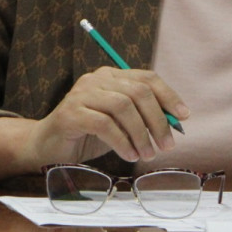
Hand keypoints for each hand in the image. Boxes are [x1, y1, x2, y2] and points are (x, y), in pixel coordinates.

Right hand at [27, 66, 189, 165]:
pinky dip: (122, 141)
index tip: (184, 116)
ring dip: (141, 133)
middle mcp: (96, 79)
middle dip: (157, 120)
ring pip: (123, 107)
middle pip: (137, 92)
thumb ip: (142, 116)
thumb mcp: (121, 123)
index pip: (146, 78)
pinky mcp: (70, 113)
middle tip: (167, 145)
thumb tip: (176, 122)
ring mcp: (81, 94)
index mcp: (111, 76)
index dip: (168, 95)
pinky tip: (129, 155)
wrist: (47, 146)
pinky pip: (104, 124)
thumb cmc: (88, 135)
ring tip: (147, 154)